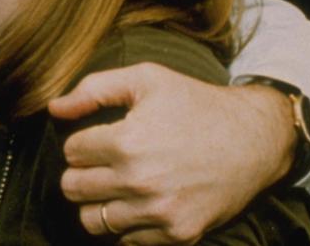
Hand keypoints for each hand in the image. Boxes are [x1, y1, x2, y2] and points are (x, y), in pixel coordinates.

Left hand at [48, 63, 295, 244]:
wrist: (255, 139)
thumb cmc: (196, 103)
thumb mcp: (146, 79)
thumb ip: (94, 89)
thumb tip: (54, 108)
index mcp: (126, 142)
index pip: (71, 152)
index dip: (82, 143)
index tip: (99, 139)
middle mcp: (140, 181)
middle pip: (73, 188)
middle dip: (81, 174)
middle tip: (102, 164)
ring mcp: (160, 212)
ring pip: (92, 220)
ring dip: (97, 203)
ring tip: (115, 186)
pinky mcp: (178, 234)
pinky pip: (126, 241)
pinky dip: (126, 225)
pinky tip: (138, 204)